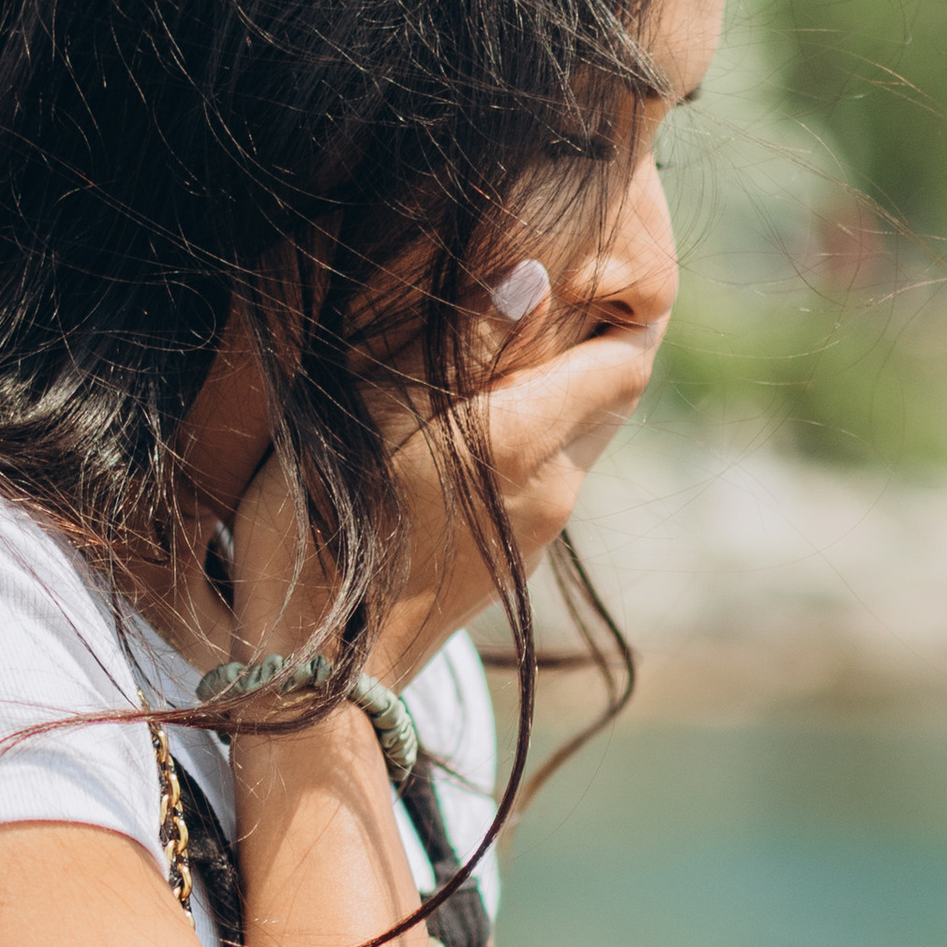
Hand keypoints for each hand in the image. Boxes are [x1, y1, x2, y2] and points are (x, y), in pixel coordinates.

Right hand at [233, 313, 660, 678]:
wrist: (319, 673)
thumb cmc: (325, 528)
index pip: (628, 360)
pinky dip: (527, 439)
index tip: (583, 275)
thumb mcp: (376, 412)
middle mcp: (552, 488)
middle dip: (587, 344)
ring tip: (490, 359)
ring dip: (552, 393)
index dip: (620, 311)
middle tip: (540, 301)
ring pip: (577, 439)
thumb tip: (533, 274)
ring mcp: (537, 532)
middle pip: (609, 397)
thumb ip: (459, 342)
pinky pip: (544, 481)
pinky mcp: (512, 564)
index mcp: (527, 439)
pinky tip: (462, 430)